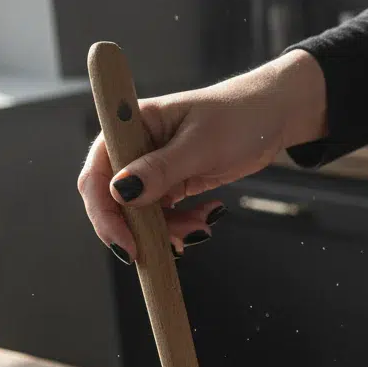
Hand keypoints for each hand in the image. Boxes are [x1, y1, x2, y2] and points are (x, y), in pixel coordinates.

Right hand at [77, 49, 326, 260]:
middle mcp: (134, 148)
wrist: (270, 118)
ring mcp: (152, 168)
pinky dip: (183, 226)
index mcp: (131, 126)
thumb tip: (120, 192)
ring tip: (202, 227)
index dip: (105, 213)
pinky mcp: (171, 184)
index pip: (97, 173)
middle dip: (139, 230)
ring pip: (142, 215)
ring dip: (168, 231)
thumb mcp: (198, 146)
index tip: (127, 245)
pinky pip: (165, 216)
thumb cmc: (237, 118)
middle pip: (114, 201)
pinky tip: (208, 220)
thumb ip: (159, 170)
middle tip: (170, 248)